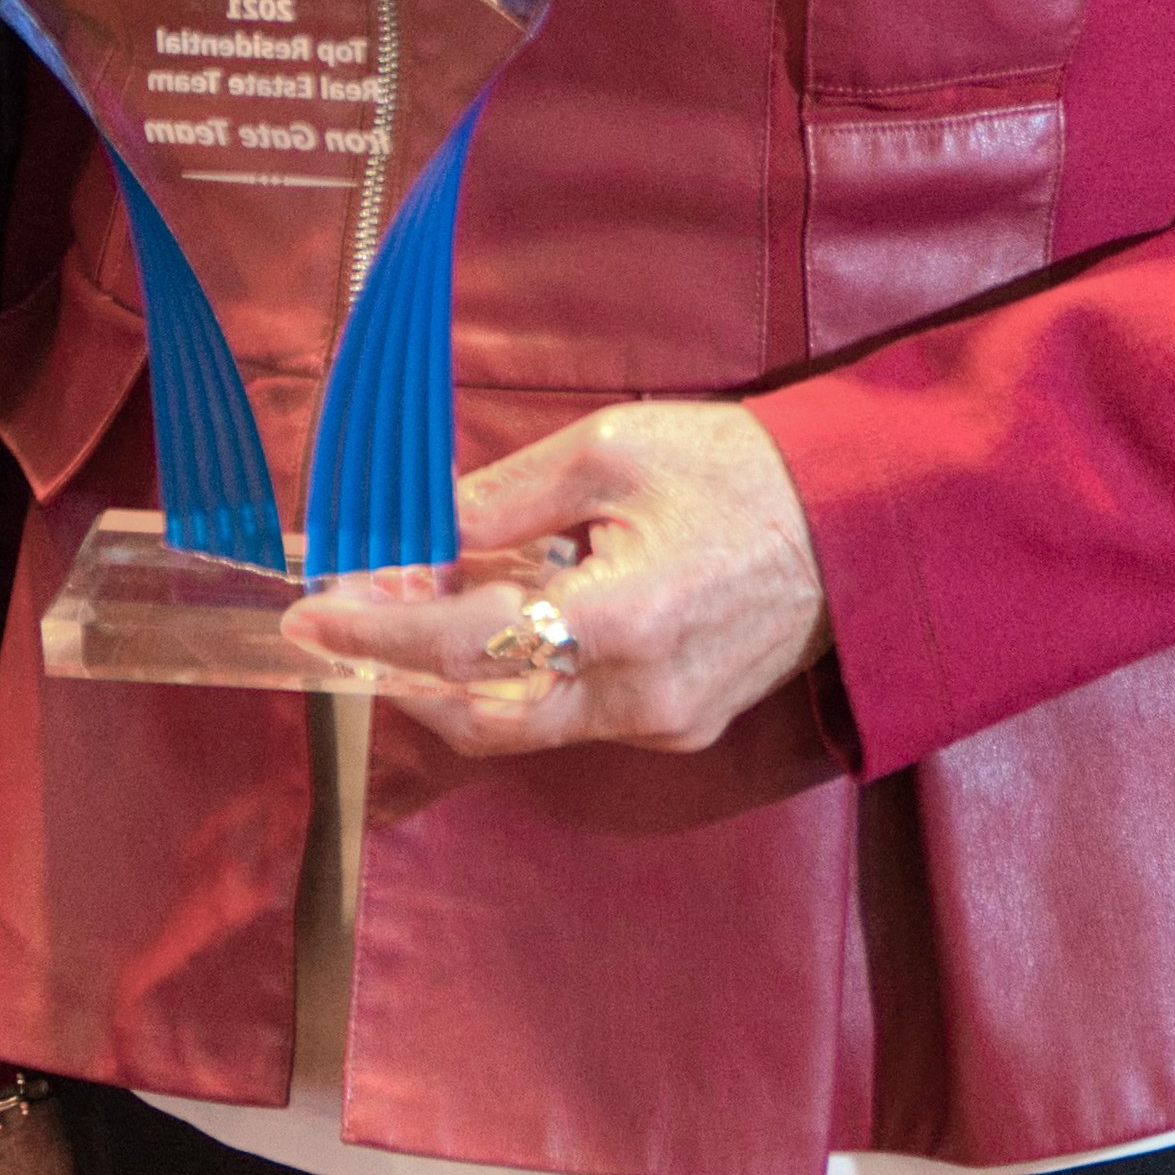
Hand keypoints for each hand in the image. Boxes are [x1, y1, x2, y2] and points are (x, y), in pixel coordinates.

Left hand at [275, 398, 827, 757]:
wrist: (863, 521)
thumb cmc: (744, 471)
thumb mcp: (613, 449)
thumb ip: (504, 500)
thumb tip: (420, 535)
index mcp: (626, 618)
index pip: (468, 644)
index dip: (379, 630)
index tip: (312, 613)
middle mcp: (641, 694)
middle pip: (483, 716)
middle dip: (402, 670)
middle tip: (353, 614)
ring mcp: (663, 721)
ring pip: (523, 725)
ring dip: (456, 677)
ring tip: (422, 604)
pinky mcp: (679, 726)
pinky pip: (571, 716)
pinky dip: (519, 676)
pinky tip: (503, 617)